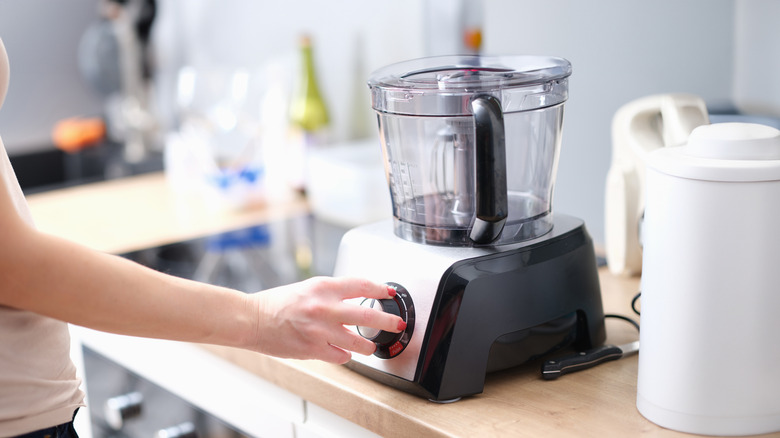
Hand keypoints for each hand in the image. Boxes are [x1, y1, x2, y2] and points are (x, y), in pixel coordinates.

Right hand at [249, 277, 403, 363]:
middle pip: (367, 315)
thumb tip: (356, 298)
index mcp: (322, 287)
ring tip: (370, 345)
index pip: (361, 285)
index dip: (380, 289)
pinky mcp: (313, 350)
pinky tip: (342, 352)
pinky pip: (341, 356)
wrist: (253, 320)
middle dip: (388, 321)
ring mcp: (319, 330)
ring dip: (368, 345)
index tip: (390, 293)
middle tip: (398, 324)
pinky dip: (345, 355)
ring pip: (358, 342)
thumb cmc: (277, 303)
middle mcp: (324, 307)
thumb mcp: (308, 288)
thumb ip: (332, 293)